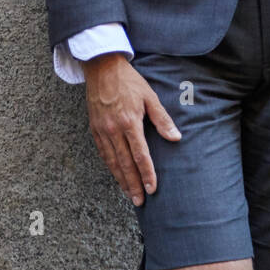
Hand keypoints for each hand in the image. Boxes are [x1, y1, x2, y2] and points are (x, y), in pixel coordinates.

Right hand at [84, 52, 180, 206]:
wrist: (102, 68)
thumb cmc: (129, 81)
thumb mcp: (149, 97)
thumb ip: (162, 119)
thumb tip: (176, 138)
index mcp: (130, 122)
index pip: (140, 155)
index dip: (147, 173)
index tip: (152, 188)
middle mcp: (114, 129)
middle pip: (125, 163)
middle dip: (133, 184)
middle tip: (140, 201)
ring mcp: (102, 130)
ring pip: (112, 161)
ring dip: (121, 180)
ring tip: (129, 194)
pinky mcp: (94, 128)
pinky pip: (103, 153)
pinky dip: (110, 167)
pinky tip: (116, 176)